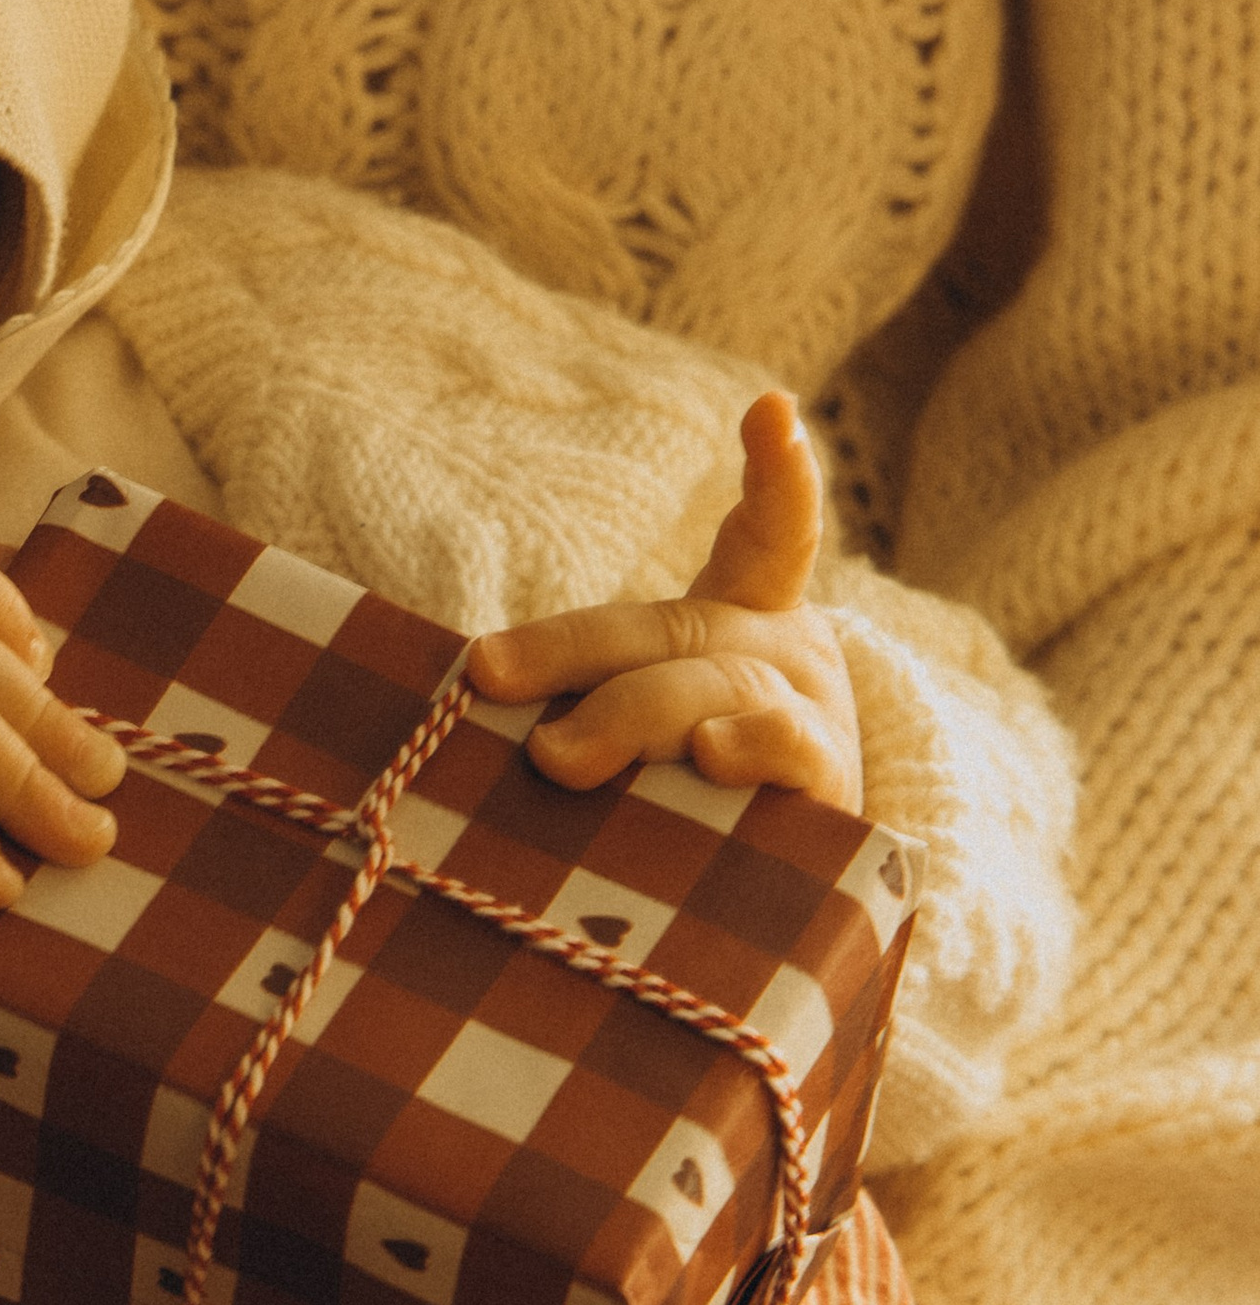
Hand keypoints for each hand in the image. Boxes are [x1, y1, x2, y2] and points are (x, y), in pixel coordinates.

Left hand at [466, 395, 862, 808]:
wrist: (786, 896)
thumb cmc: (683, 795)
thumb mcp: (642, 719)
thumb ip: (585, 687)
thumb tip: (476, 684)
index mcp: (751, 618)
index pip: (771, 535)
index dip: (776, 475)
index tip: (769, 408)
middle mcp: (790, 655)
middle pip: (674, 631)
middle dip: (569, 653)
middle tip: (488, 674)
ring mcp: (815, 717)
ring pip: (713, 688)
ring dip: (627, 715)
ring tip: (556, 755)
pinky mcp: (827, 790)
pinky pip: (786, 749)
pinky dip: (747, 747)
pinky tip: (711, 755)